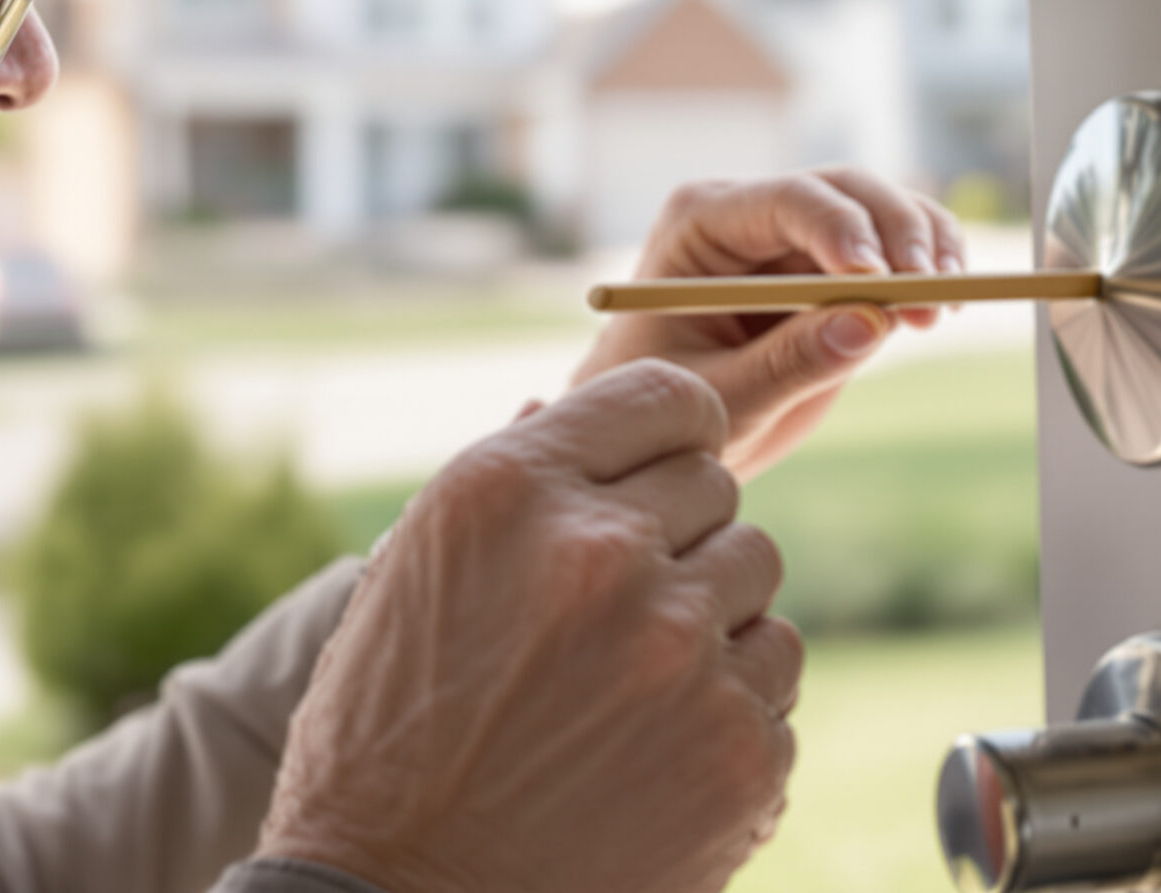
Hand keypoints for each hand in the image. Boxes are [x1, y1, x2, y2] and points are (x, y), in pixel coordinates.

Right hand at [259, 360, 799, 892]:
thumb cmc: (385, 744)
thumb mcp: (413, 580)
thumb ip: (511, 490)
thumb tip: (562, 409)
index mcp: (510, 489)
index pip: (664, 402)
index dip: (671, 435)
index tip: (664, 471)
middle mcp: (602, 552)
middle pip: (716, 491)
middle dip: (676, 540)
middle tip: (611, 616)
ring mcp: (681, 651)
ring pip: (757, 581)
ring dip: (710, 623)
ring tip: (625, 692)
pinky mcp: (740, 748)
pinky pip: (775, 685)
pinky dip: (728, 716)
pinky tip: (648, 759)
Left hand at [573, 167, 969, 478]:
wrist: (676, 423)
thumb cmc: (674, 404)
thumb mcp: (722, 397)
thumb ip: (788, 363)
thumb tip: (870, 323)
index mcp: (703, 223)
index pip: (784, 201)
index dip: (840, 229)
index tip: (880, 278)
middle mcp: (755, 214)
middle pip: (845, 191)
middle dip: (898, 235)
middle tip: (932, 295)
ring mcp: (801, 236)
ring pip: (883, 209)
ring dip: (928, 246)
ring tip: (947, 306)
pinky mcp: (838, 269)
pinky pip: (898, 247)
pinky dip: (932, 268)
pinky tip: (948, 307)